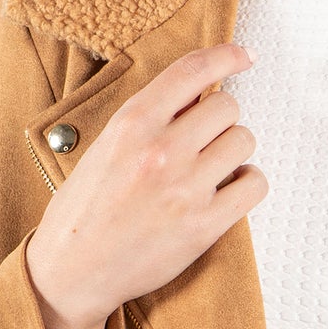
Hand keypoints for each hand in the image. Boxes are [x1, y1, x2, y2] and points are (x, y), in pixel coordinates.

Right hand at [25, 41, 264, 328]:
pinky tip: (228, 189)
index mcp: (132, 124)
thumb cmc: (86, 209)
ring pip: (244, 142)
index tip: (244, 57)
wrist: (72, 272)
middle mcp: (161, 150)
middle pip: (228, 107)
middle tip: (203, 140)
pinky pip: (254, 184)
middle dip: (220, 120)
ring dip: (233, 152)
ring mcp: (186, 188)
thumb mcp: (106, 147)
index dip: (227, 56)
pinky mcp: (204, 225)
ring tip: (210, 169)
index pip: (192, 71)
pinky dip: (247, 182)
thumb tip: (200, 95)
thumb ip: (150, 119)